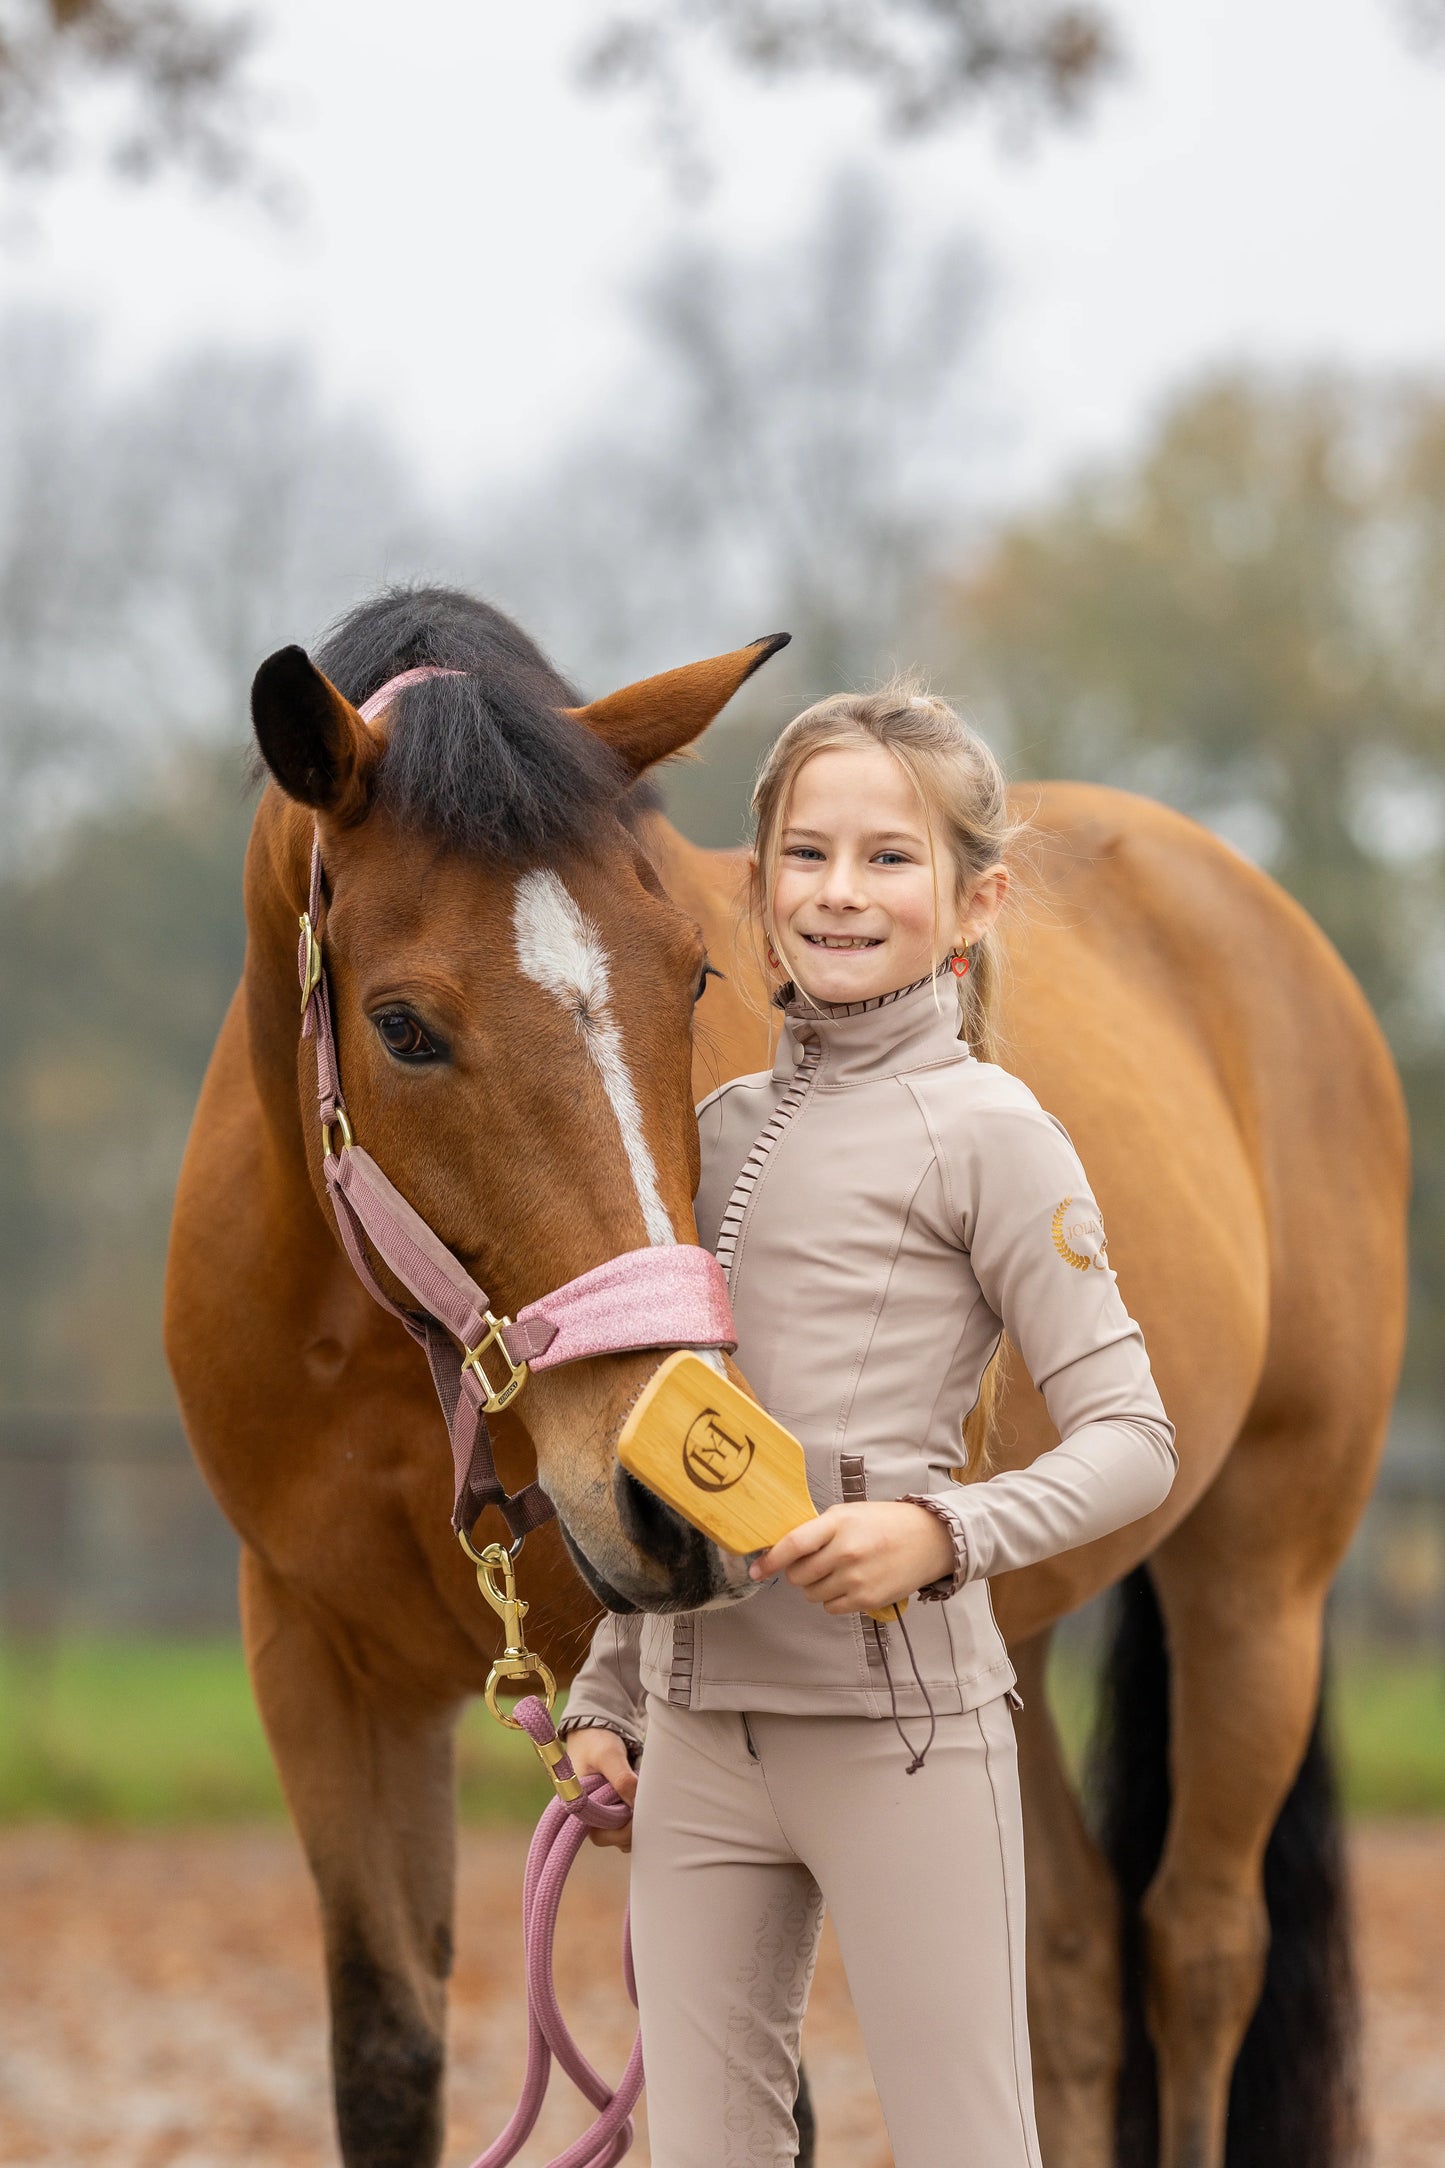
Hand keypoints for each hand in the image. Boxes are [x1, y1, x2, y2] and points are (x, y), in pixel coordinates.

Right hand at [560, 1726, 636, 1849]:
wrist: (595, 1727)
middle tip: (645, 1805)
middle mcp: (589, 1815)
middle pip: (614, 1838)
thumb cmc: (596, 1740)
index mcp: (579, 1808)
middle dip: (633, 1826)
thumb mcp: (609, 1755)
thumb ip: (622, 1780)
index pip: (601, 1834)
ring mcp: (602, 1813)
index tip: (635, 1813)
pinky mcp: (614, 1807)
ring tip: (643, 1798)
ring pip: (624, 1833)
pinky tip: (643, 1798)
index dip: (622, 1829)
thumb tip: (637, 1806)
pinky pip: (629, 1822)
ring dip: (638, 1821)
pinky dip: (639, 1815)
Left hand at [749, 1501, 954, 1615]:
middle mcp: (846, 1551)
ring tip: (835, 1572)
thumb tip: (784, 1550)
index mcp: (839, 1524)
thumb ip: (818, 1530)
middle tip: (811, 1564)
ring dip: (815, 1587)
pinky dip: (832, 1600)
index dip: (770, 1559)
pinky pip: (831, 1608)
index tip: (755, 1569)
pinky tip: (848, 1584)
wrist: (929, 1540)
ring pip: (812, 1595)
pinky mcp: (868, 1599)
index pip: (794, 1543)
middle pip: (798, 1575)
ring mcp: (857, 1578)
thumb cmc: (885, 1523)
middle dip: (797, 1573)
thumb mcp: (849, 1514)